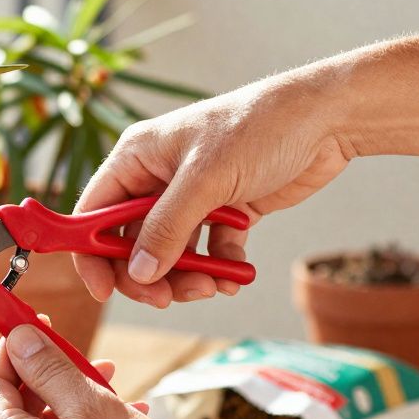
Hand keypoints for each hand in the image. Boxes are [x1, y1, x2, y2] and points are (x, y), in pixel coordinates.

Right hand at [74, 79, 351, 306]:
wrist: (327, 120)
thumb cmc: (260, 127)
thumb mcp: (205, 179)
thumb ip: (167, 228)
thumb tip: (138, 272)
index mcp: (136, 158)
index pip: (94, 212)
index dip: (92, 254)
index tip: (104, 291)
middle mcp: (157, 178)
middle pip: (130, 241)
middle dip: (148, 273)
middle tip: (167, 298)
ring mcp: (191, 195)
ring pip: (171, 252)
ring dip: (187, 276)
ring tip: (212, 285)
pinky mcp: (225, 210)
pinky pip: (208, 251)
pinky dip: (218, 267)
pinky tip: (235, 274)